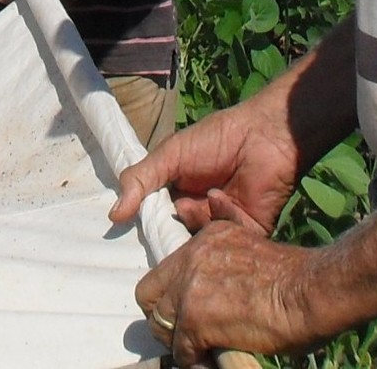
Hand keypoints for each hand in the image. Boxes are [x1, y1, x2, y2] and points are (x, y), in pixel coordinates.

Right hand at [110, 97, 299, 236]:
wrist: (263, 135)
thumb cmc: (215, 139)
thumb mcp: (170, 155)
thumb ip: (140, 180)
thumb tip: (112, 216)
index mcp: (179, 194)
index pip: (157, 220)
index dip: (148, 225)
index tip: (136, 227)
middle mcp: (199, 212)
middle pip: (178, 236)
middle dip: (173, 229)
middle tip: (174, 211)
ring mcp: (224, 224)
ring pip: (202, 241)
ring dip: (198, 219)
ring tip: (201, 197)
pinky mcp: (249, 231)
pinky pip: (230, 239)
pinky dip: (222, 218)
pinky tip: (221, 196)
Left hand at [137, 222, 323, 358]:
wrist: (307, 290)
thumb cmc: (291, 275)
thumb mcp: (250, 242)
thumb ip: (225, 247)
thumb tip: (215, 247)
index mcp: (204, 240)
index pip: (164, 270)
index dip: (169, 295)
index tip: (183, 311)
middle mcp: (190, 258)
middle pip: (149, 295)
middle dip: (164, 317)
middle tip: (184, 334)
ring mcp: (189, 288)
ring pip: (160, 324)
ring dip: (177, 341)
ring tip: (196, 350)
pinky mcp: (196, 318)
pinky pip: (180, 349)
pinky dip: (192, 360)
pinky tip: (206, 360)